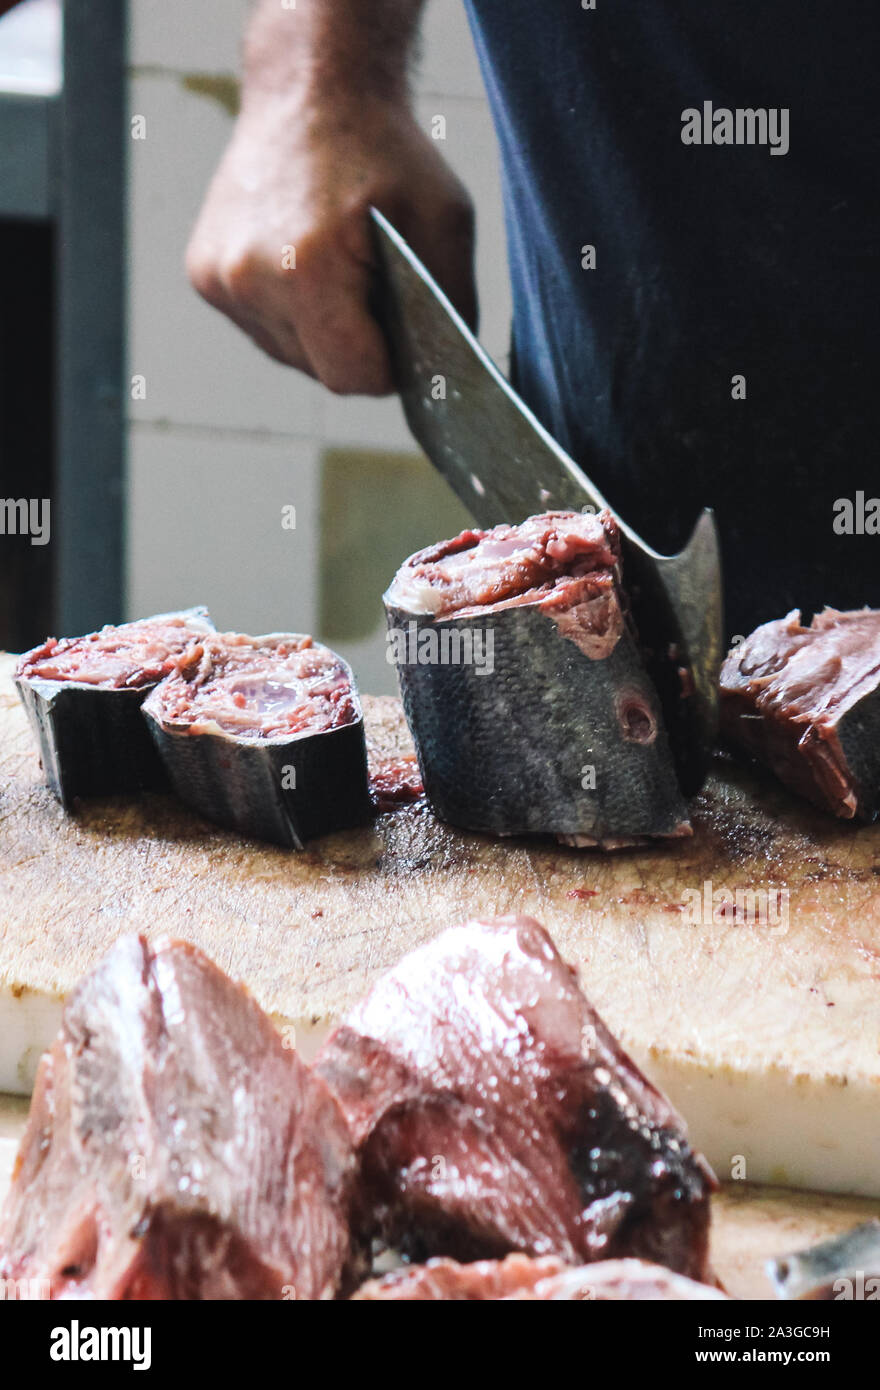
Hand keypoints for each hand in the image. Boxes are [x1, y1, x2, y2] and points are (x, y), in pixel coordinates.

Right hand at [186, 96, 476, 394]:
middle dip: (358, 345)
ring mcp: (217, 279)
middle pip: (322, 372)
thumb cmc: (384, 150)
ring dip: (323, 331)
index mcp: (306, 269)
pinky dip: (293, 312)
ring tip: (338, 267)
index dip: (389, 365)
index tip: (404, 330)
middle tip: (374, 285)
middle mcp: (248, 280)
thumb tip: (449, 371)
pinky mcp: (203, 275)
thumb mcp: (445, 220)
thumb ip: (453, 304)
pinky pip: (265, 329)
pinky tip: (306, 263)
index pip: (354, 376)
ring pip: (291, 356)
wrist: (310, 88)